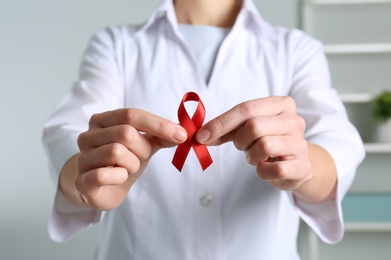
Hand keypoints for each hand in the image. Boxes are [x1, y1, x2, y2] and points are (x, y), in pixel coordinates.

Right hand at [74, 108, 186, 209]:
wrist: (102, 189)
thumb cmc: (122, 163)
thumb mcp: (143, 146)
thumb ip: (159, 137)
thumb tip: (182, 132)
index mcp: (102, 120)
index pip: (131, 115)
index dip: (158, 124)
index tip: (181, 135)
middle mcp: (88, 135)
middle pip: (125, 133)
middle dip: (143, 149)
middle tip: (141, 158)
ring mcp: (82, 157)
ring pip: (116, 152)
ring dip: (132, 164)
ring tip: (127, 168)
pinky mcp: (81, 180)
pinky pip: (103, 174)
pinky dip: (119, 177)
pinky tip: (119, 177)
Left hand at [196, 96, 311, 190]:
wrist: (297, 164)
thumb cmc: (269, 141)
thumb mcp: (248, 129)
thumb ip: (225, 129)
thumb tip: (200, 135)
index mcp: (281, 104)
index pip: (246, 108)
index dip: (221, 123)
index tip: (201, 135)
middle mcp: (294, 121)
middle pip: (254, 126)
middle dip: (240, 140)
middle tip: (242, 146)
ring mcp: (300, 144)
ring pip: (264, 146)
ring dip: (251, 156)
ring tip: (257, 156)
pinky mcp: (302, 166)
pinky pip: (273, 169)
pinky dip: (262, 172)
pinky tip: (265, 168)